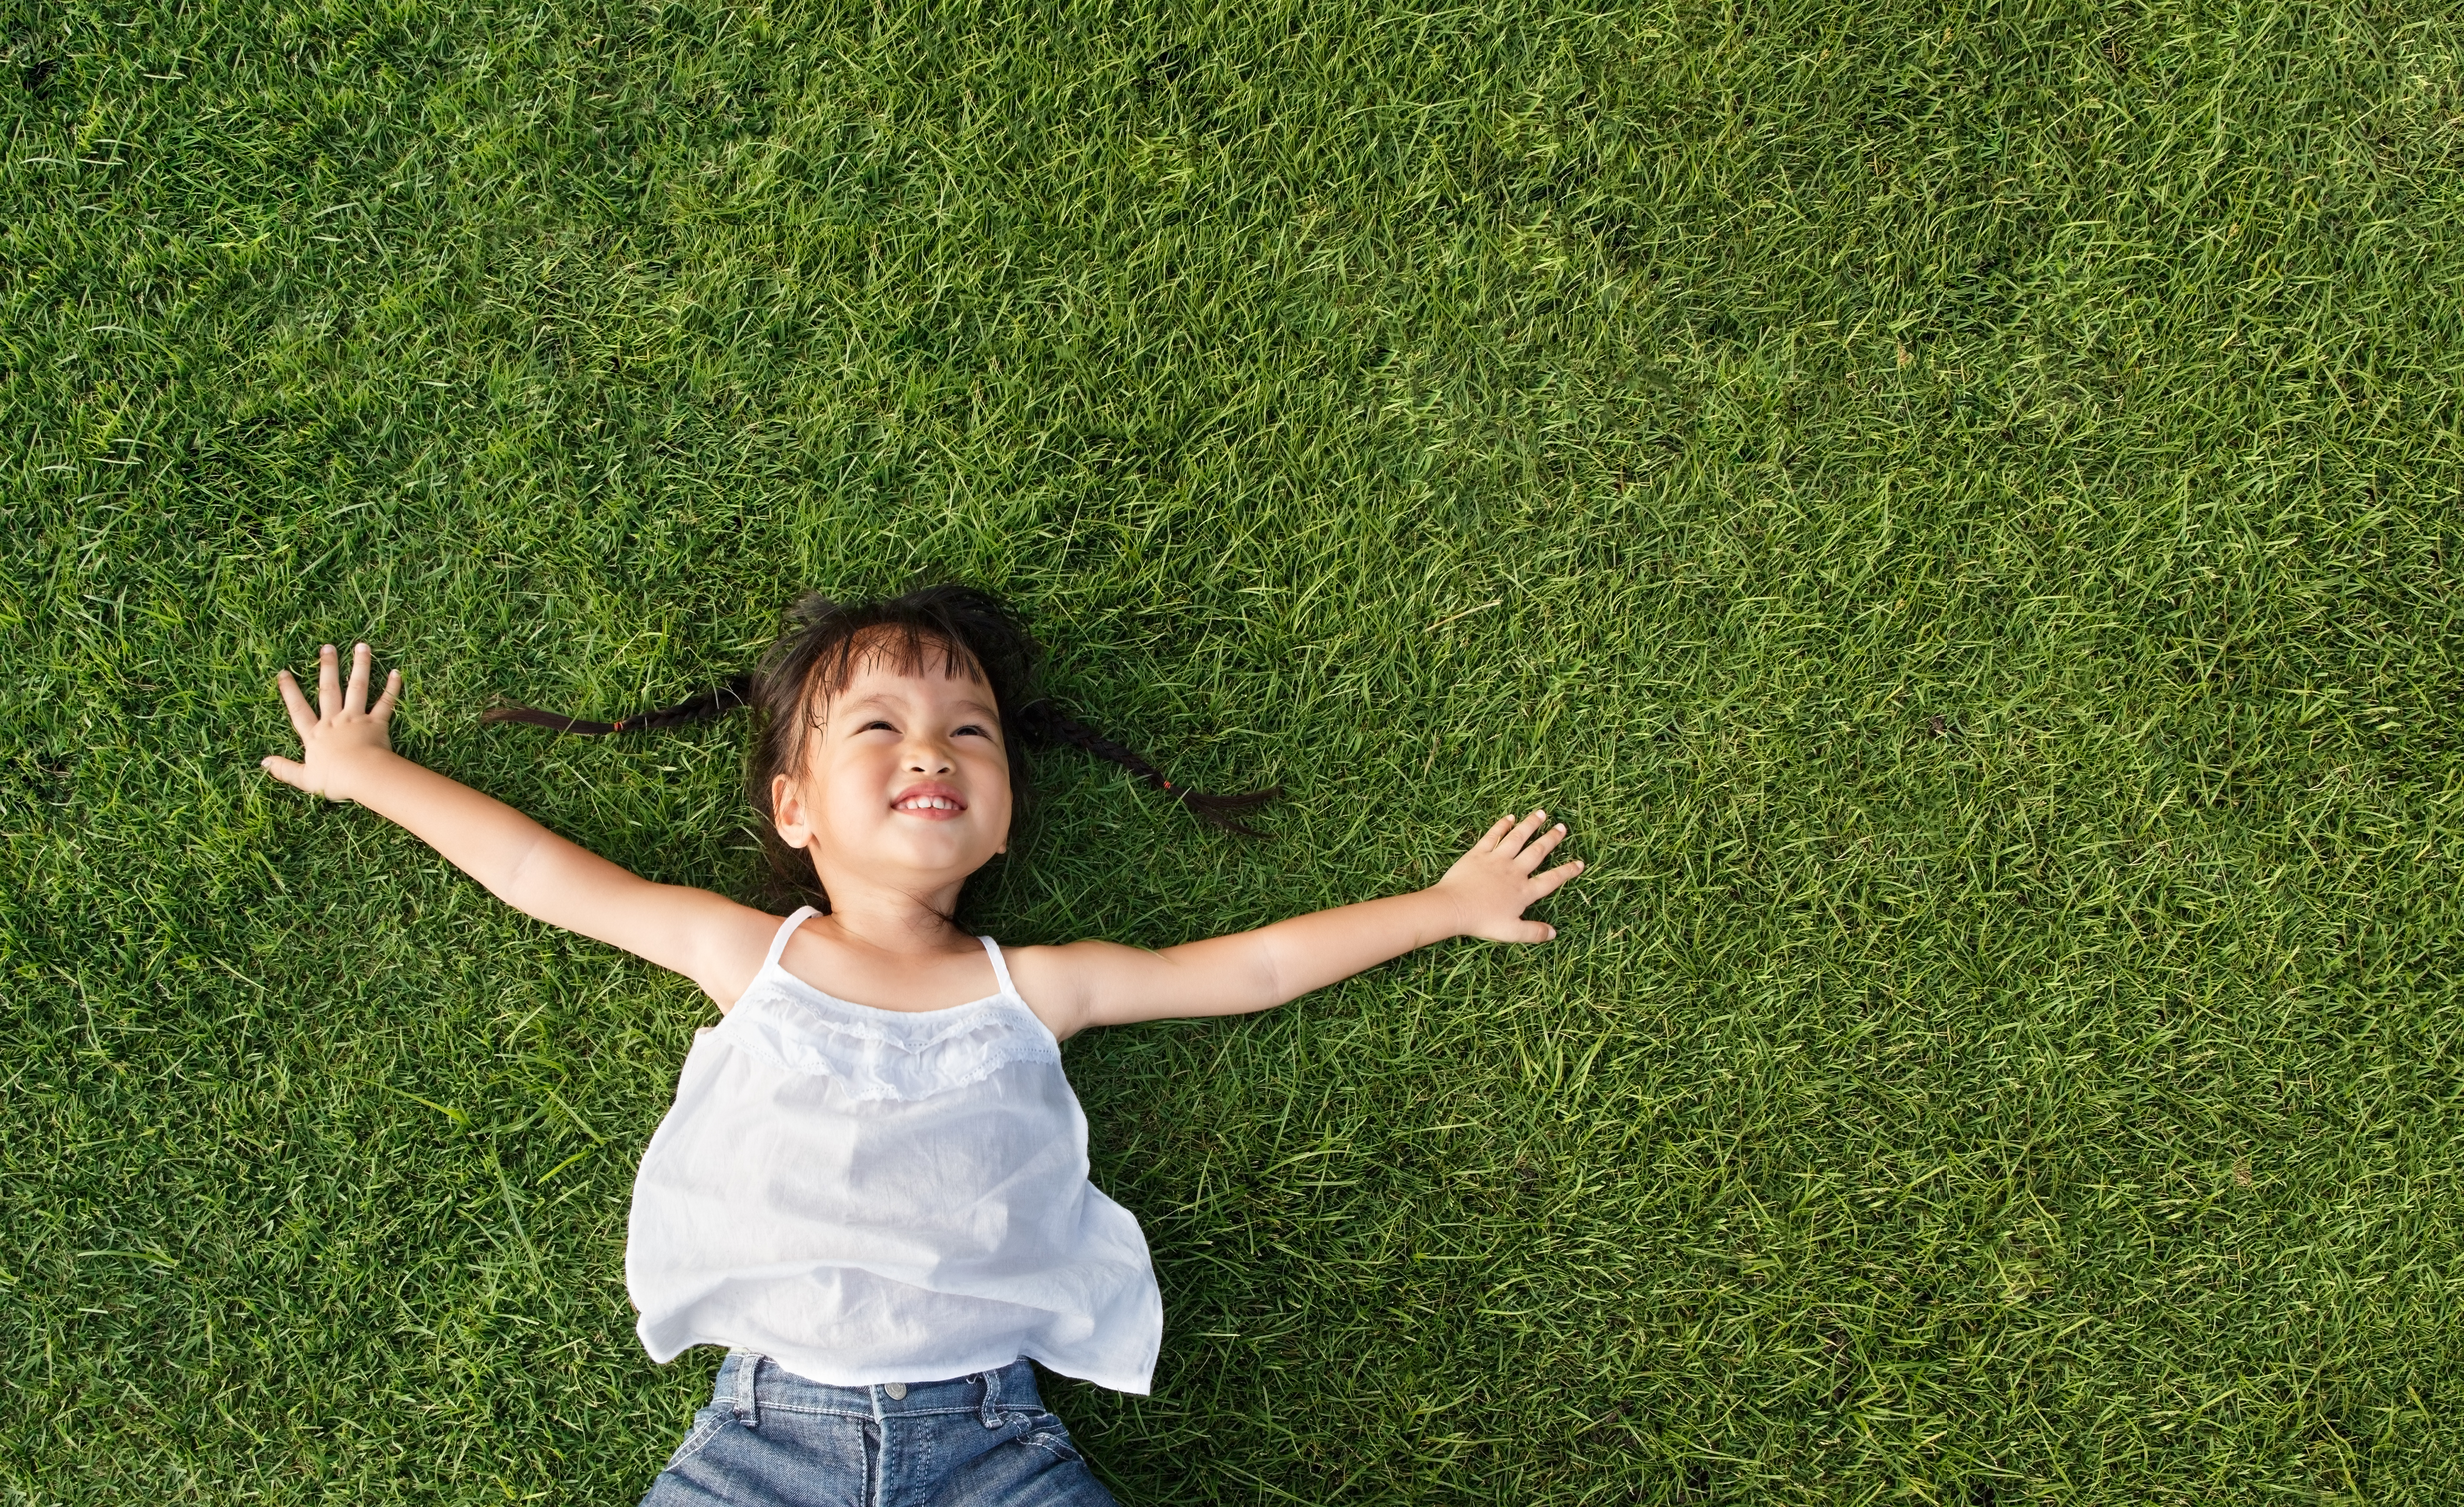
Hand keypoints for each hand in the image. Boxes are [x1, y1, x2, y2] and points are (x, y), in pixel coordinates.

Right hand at [262, 642, 402, 800]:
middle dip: (327, 667)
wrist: (361, 776)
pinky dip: (392, 688)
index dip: (289, 691)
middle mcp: (334, 721)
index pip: (298, 709)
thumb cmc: (334, 779)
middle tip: (328, 647)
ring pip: (357, 687)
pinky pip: (386, 703)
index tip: (283, 673)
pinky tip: (396, 672)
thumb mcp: (304, 778)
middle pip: (329, 689)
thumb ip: (284, 769)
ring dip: (360, 666)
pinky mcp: (377, 723)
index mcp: (315, 735)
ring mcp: (356, 719)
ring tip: (362, 646)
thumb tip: (263, 762)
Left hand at [1432, 809, 1584, 942]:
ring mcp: (1496, 860)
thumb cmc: (1482, 921)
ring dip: (1531, 825)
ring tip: (1542, 813)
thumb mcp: (1511, 932)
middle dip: (1551, 839)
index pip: (1551, 879)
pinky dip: (1502, 826)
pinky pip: (1493, 836)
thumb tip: (1553, 933)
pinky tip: (1510, 817)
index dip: (1567, 871)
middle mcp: (1514, 871)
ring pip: (1518, 838)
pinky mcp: (1478, 853)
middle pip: (1537, 852)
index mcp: (1524, 891)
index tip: (1580, 863)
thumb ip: (1534, 932)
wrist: (1454, 907)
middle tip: (1562, 827)